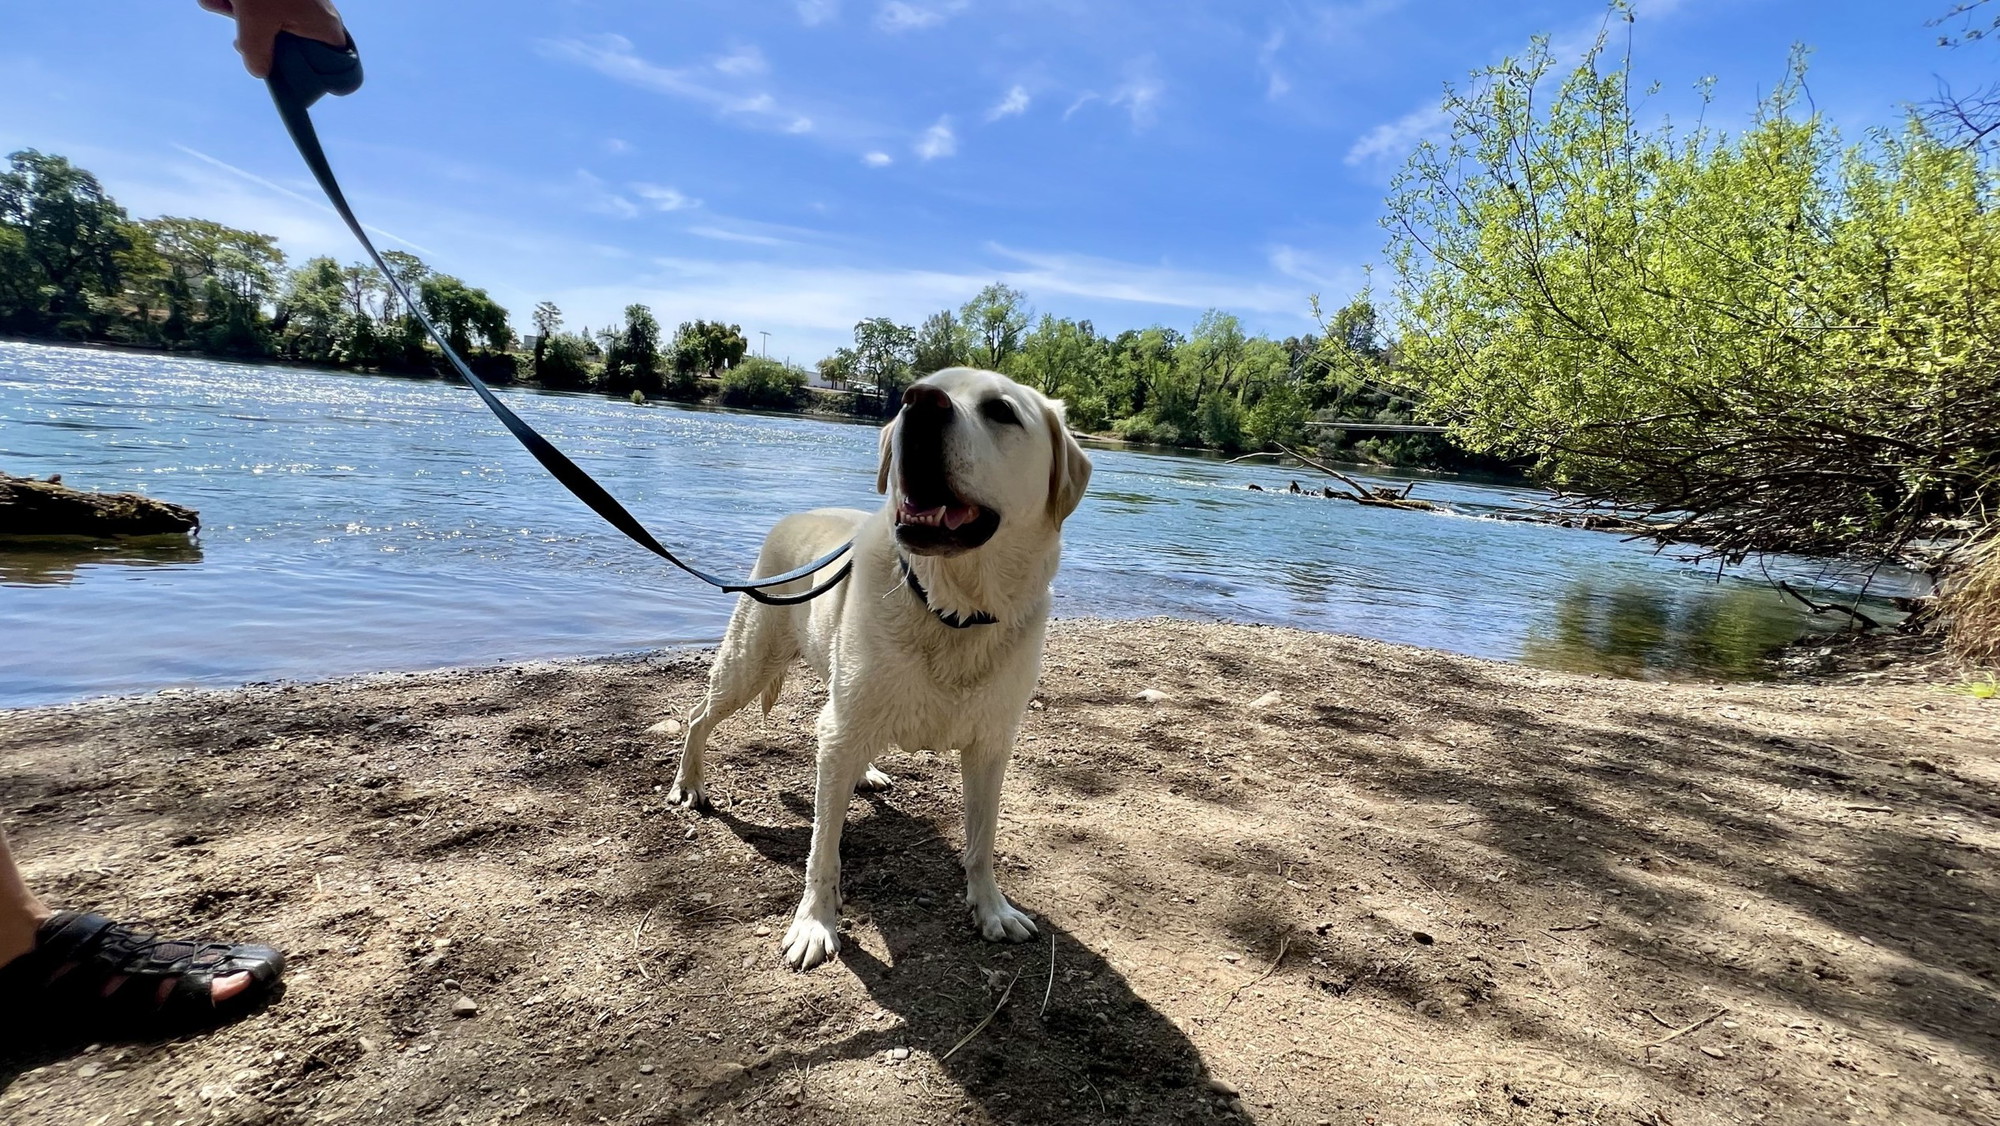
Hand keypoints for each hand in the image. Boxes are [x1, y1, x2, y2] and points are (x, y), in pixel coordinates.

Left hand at [198, 0, 346, 79]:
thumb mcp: (255, 21)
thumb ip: (256, 53)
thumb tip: (258, 73)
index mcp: (325, 29)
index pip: (332, 67)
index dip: (305, 75)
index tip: (276, 72)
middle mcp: (317, 16)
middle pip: (287, 46)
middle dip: (252, 36)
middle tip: (237, 36)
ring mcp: (297, 1)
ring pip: (264, 21)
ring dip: (235, 12)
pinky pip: (256, 2)